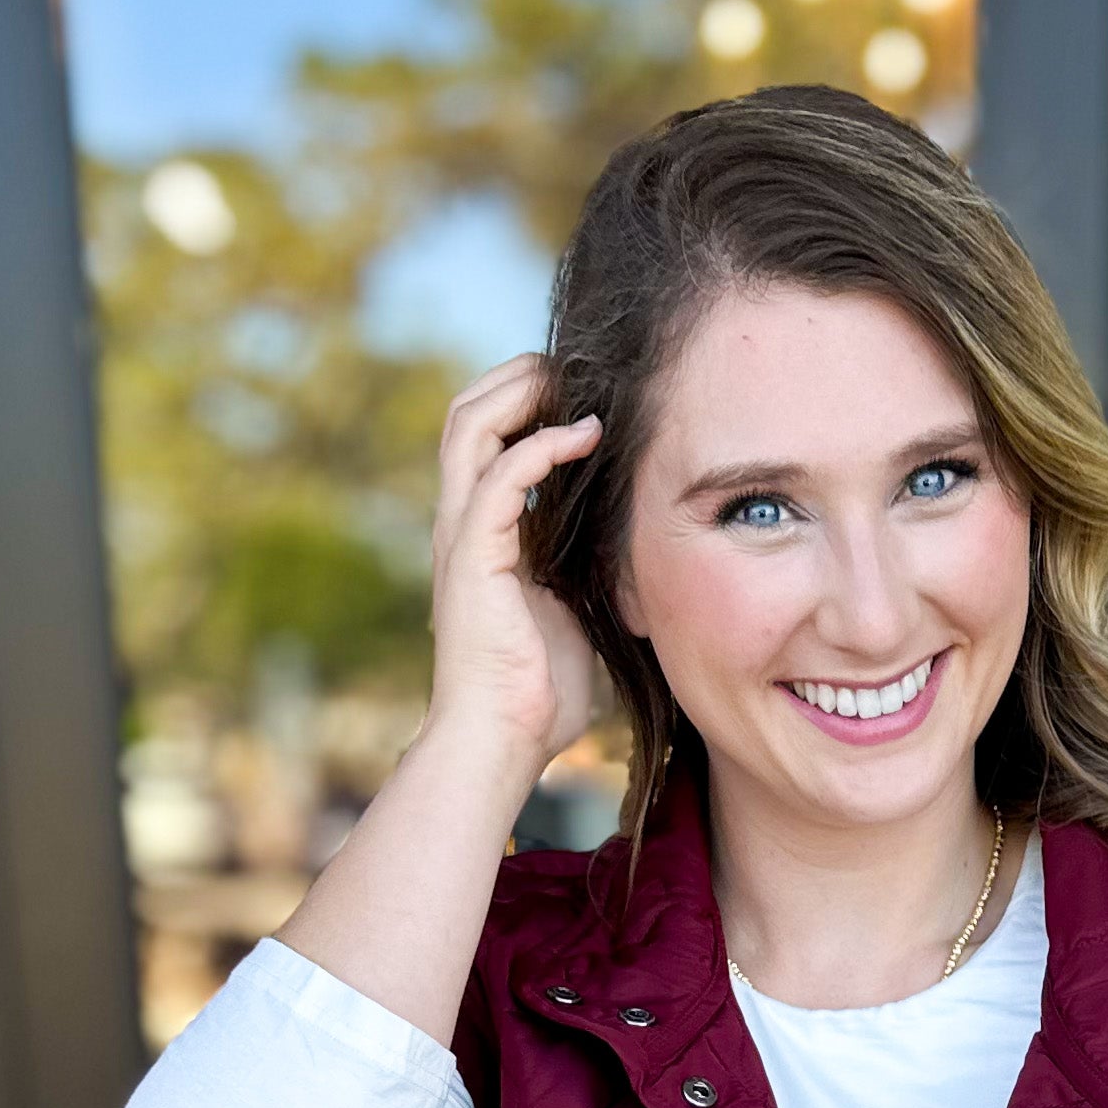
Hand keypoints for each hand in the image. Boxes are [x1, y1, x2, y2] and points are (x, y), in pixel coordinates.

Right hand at [424, 353, 604, 789]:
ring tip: (571, 381)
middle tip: (572, 366)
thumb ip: (595, 571)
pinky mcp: (470, 555)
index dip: (526, 401)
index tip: (583, 390)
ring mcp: (461, 536)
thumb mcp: (581, 612)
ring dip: (519, 391)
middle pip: (468, 413)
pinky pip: (500, 475)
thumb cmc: (542, 695)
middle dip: (515, 377)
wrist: (503, 741)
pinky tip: (585, 436)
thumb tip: (647, 555)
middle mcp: (463, 524)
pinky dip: (540, 445)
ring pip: (469, 425)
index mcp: (485, 534)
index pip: (490, 438)